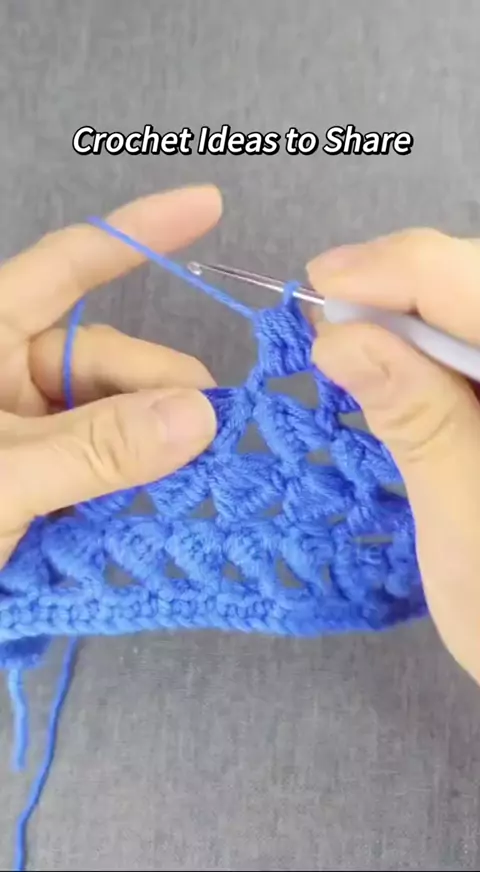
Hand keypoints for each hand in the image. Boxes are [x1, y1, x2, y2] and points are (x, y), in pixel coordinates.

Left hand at [0, 185, 220, 568]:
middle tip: (218, 429)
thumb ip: (95, 447)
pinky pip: (97, 457)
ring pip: (107, 413)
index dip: (138, 233)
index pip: (67, 265)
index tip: (208, 204)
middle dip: (161, 387)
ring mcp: (20, 424)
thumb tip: (200, 415)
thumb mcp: (3, 477)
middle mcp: (4, 370)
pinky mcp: (35, 471)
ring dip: (151, 439)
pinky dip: (130, 474)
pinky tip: (162, 492)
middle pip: (103, 357)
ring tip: (198, 471)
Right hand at [307, 229, 479, 684]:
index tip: (320, 284)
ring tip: (348, 340)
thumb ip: (420, 423)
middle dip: (405, 286)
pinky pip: (472, 344)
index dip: (403, 270)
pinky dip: (429, 347)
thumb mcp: (466, 528)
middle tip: (325, 318)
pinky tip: (395, 366)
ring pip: (473, 307)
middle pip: (479, 283)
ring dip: (412, 314)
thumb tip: (341, 338)